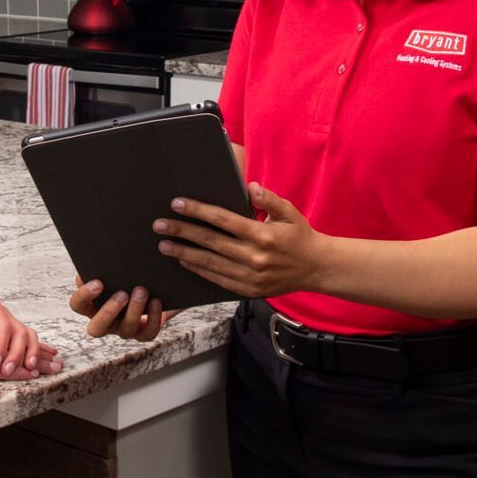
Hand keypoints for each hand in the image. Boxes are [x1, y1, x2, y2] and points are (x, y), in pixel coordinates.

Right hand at [67, 277, 176, 341]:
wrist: (152, 286)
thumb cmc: (123, 276)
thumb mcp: (111, 270)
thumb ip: (100, 267)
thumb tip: (96, 260)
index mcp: (90, 306)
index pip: (78, 305)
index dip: (84, 296)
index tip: (98, 282)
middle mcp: (105, 323)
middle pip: (97, 328)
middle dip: (109, 312)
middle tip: (122, 294)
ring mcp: (124, 330)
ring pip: (126, 330)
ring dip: (135, 310)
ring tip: (142, 290)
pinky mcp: (143, 334)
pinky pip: (148, 333)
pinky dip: (154, 318)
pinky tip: (156, 301)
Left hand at [152, 183, 325, 298]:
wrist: (317, 269)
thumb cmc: (301, 236)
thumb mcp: (289, 212)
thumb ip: (269, 199)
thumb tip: (249, 186)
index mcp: (263, 235)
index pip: (223, 220)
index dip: (198, 211)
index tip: (177, 204)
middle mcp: (254, 257)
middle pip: (210, 242)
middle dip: (182, 232)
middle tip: (159, 225)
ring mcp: (251, 277)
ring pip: (210, 263)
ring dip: (184, 253)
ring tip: (164, 245)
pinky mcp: (249, 290)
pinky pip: (218, 280)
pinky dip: (199, 270)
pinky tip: (184, 261)